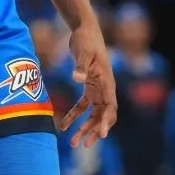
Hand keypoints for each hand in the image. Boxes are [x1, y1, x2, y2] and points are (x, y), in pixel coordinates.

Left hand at [59, 22, 116, 147]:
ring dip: (85, 128)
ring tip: (74, 143)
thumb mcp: (83, 52)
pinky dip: (75, 116)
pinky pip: (83, 106)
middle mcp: (105, 88)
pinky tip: (63, 125)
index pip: (110, 107)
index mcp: (107, 83)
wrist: (84, 29)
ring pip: (94, 114)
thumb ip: (80, 66)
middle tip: (84, 145)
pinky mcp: (89, 86)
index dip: (107, 122)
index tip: (102, 135)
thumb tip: (77, 78)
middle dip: (94, 131)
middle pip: (103, 116)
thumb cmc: (86, 40)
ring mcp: (98, 88)